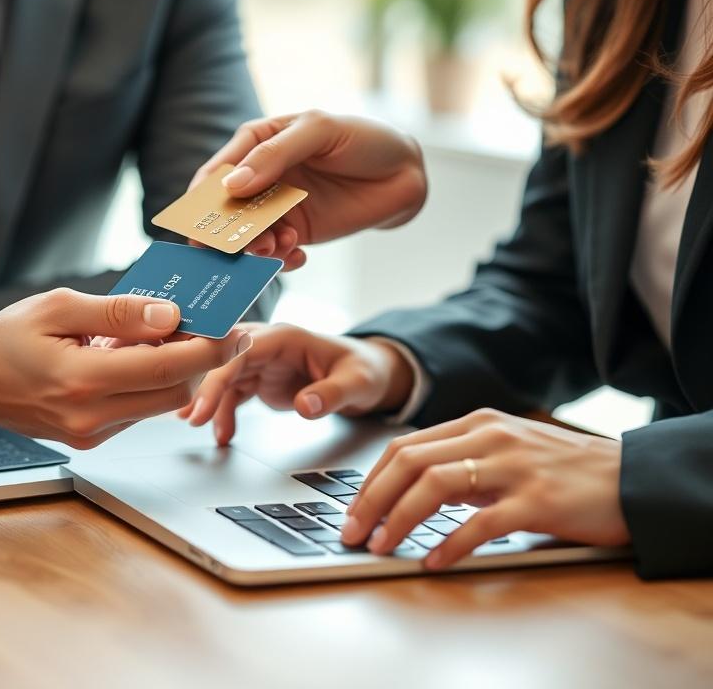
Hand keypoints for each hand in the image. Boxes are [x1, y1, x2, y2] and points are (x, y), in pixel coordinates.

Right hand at [0, 288, 250, 448]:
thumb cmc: (8, 338)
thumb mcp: (60, 306)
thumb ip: (119, 312)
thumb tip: (170, 315)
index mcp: (81, 379)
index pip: (167, 368)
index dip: (209, 348)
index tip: (235, 330)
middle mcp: (91, 416)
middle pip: (176, 391)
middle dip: (203, 359)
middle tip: (215, 327)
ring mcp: (93, 433)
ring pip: (162, 404)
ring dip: (178, 371)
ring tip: (170, 335)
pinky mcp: (93, 439)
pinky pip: (140, 411)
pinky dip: (152, 384)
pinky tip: (140, 357)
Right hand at [179, 323, 413, 444]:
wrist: (370, 375)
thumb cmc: (365, 370)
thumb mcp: (357, 383)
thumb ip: (332, 394)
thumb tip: (306, 406)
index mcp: (285, 337)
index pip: (239, 351)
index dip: (217, 376)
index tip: (202, 406)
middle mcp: (267, 345)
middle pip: (222, 358)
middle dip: (200, 383)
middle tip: (186, 415)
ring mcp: (261, 361)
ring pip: (222, 376)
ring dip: (208, 400)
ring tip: (195, 425)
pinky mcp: (260, 378)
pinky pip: (233, 393)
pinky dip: (223, 412)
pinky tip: (221, 434)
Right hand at [191, 111, 426, 269]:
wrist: (406, 170)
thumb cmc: (362, 137)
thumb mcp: (319, 131)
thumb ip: (275, 155)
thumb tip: (232, 186)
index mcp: (256, 143)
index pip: (216, 172)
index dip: (201, 198)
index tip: (196, 222)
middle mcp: (260, 178)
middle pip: (225, 210)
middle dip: (222, 232)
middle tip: (226, 250)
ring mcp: (277, 207)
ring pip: (248, 235)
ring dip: (254, 247)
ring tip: (274, 247)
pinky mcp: (297, 232)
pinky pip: (276, 252)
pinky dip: (279, 259)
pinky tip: (296, 255)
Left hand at [339, 409, 629, 569]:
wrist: (630, 476)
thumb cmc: (563, 469)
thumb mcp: (506, 451)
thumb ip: (462, 462)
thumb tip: (412, 490)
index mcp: (476, 423)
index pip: (404, 446)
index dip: (371, 481)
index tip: (353, 511)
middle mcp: (489, 436)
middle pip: (409, 462)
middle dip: (371, 499)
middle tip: (353, 532)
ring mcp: (513, 466)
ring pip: (436, 486)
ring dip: (399, 518)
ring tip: (381, 545)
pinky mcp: (538, 499)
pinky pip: (482, 522)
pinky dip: (451, 543)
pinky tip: (434, 561)